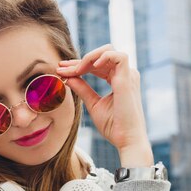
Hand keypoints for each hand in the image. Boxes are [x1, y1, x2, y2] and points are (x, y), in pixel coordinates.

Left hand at [56, 44, 151, 160]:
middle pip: (100, 56)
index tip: (61, 69)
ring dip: (88, 58)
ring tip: (75, 70)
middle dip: (79, 60)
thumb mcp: (93, 104)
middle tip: (61, 67)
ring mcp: (128, 75)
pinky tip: (88, 68)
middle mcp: (124, 74)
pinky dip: (102, 58)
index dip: (78, 65)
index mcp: (118, 79)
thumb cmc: (113, 125)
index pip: (97, 65)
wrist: (126, 139)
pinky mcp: (128, 78)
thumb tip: (68, 78)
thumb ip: (82, 89)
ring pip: (108, 51)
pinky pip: (118, 56)